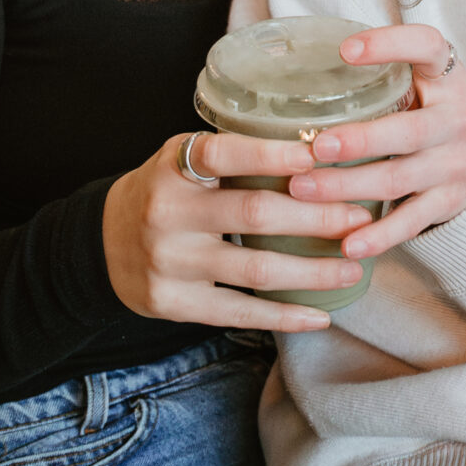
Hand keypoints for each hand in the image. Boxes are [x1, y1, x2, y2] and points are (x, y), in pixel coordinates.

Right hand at [102, 129, 369, 332]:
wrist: (104, 243)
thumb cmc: (167, 192)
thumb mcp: (182, 159)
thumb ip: (233, 155)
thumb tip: (320, 149)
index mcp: (173, 166)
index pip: (222, 152)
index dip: (270, 155)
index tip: (316, 157)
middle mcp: (166, 212)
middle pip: (255, 213)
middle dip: (317, 217)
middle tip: (362, 217)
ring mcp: (169, 261)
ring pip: (255, 268)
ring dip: (313, 271)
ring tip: (353, 268)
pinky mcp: (173, 302)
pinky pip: (238, 311)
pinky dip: (283, 315)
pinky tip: (319, 315)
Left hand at [284, 23, 465, 256]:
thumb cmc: (434, 105)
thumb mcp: (424, 76)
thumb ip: (383, 69)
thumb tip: (300, 63)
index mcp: (448, 77)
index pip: (427, 47)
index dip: (389, 45)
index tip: (346, 50)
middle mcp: (458, 120)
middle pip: (407, 133)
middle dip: (359, 142)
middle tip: (315, 147)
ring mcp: (455, 164)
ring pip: (398, 179)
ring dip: (348, 187)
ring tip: (303, 189)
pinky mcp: (449, 201)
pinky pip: (411, 221)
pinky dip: (379, 236)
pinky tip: (348, 244)